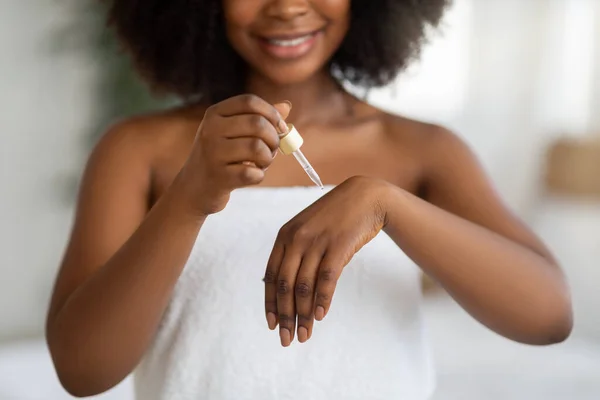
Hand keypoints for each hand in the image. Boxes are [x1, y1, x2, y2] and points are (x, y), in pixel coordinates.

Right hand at [181, 95, 290, 214]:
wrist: (193, 188)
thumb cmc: (219, 156)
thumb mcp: (232, 132)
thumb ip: (258, 118)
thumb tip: (286, 106)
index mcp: (214, 114)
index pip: (249, 101)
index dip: (271, 112)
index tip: (281, 127)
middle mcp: (210, 130)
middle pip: (257, 123)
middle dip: (274, 138)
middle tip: (272, 149)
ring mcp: (213, 154)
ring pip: (257, 148)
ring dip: (267, 158)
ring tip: (261, 163)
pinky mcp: (219, 178)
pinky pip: (253, 173)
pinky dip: (259, 176)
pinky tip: (251, 176)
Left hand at [263, 176, 392, 345]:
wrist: (365, 197)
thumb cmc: (335, 218)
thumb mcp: (308, 230)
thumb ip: (295, 254)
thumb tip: (286, 291)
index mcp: (284, 236)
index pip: (271, 276)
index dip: (270, 303)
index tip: (272, 325)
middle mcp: (297, 239)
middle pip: (285, 285)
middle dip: (285, 315)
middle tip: (287, 339)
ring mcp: (317, 241)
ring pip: (304, 286)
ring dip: (303, 314)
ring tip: (305, 334)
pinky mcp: (338, 245)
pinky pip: (326, 279)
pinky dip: (322, 300)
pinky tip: (321, 316)